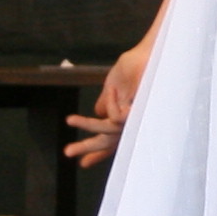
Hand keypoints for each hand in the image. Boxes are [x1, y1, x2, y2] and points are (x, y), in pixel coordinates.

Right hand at [63, 42, 153, 164]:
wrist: (149, 52)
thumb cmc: (136, 66)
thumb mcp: (115, 84)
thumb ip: (107, 101)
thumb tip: (98, 113)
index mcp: (127, 116)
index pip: (111, 139)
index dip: (97, 152)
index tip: (82, 163)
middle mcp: (133, 120)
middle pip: (109, 141)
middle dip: (87, 147)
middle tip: (67, 152)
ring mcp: (138, 117)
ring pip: (109, 131)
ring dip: (88, 125)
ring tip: (70, 120)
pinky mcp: (141, 111)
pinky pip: (117, 117)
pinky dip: (111, 103)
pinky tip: (115, 91)